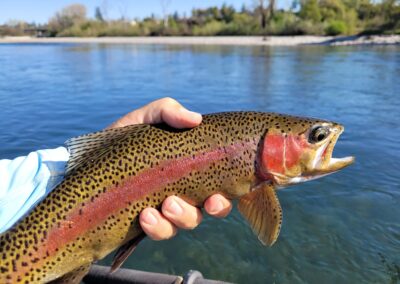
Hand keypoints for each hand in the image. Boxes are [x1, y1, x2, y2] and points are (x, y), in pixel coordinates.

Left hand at [108, 98, 231, 239]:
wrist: (88, 158)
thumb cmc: (125, 137)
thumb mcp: (144, 118)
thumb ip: (168, 111)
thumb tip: (196, 119)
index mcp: (189, 170)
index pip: (217, 189)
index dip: (224, 199)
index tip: (216, 198)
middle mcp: (182, 192)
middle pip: (204, 211)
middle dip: (197, 212)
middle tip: (174, 202)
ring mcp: (163, 210)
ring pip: (182, 225)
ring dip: (177, 219)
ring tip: (158, 208)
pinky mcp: (143, 223)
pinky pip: (158, 232)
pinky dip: (156, 227)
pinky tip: (144, 217)